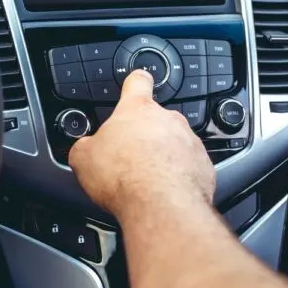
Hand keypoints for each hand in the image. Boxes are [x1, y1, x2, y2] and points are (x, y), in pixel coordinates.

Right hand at [68, 70, 215, 219]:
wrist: (160, 205)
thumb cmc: (124, 176)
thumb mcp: (84, 159)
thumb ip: (85, 146)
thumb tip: (84, 150)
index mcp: (138, 110)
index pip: (138, 83)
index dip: (135, 83)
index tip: (135, 84)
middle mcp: (168, 120)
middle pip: (157, 120)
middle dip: (145, 136)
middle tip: (129, 158)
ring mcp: (189, 142)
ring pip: (175, 145)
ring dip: (163, 158)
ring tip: (146, 181)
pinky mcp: (203, 167)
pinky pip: (189, 168)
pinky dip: (178, 178)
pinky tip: (163, 194)